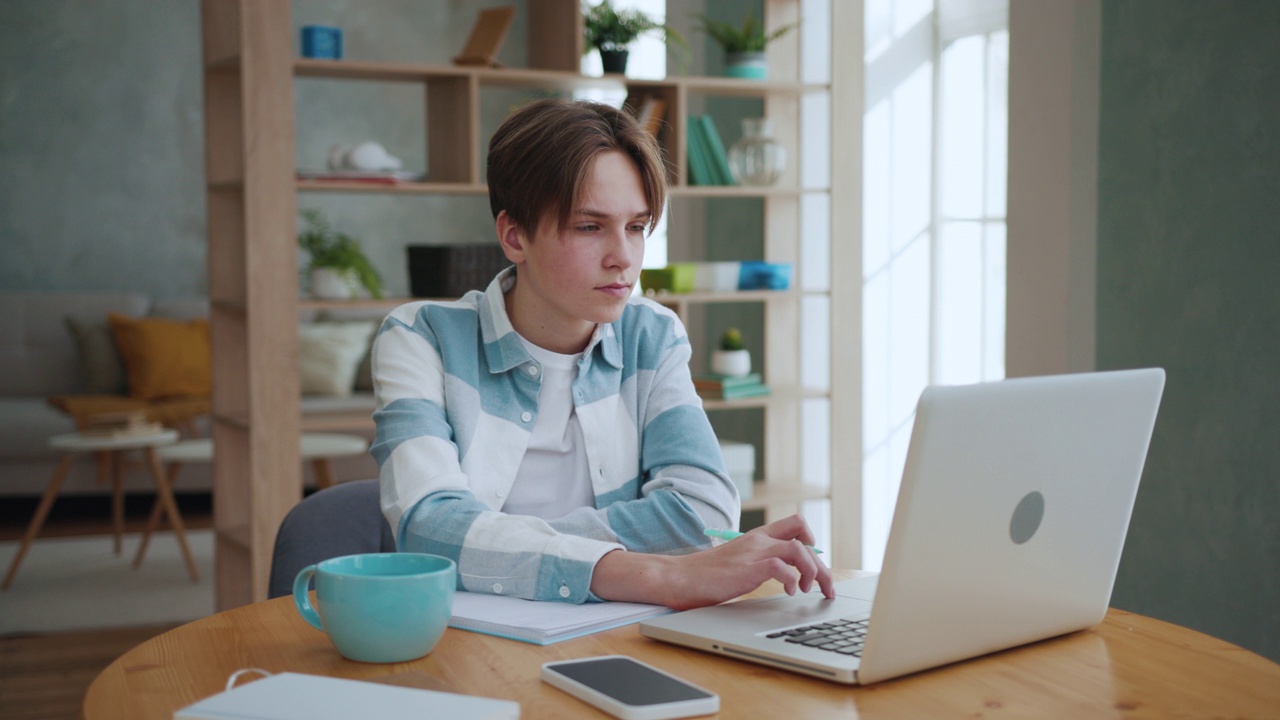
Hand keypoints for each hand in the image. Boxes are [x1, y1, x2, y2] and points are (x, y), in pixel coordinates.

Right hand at [591, 514, 835, 609]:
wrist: (678, 578)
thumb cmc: (705, 576)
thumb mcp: (738, 563)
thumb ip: (757, 562)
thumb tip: (781, 574)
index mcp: (756, 537)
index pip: (795, 524)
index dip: (812, 541)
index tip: (815, 565)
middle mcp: (758, 540)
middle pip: (805, 537)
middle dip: (823, 566)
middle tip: (826, 588)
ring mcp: (754, 552)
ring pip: (800, 550)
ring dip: (813, 572)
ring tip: (808, 590)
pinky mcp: (749, 567)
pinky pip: (783, 567)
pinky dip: (794, 581)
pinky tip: (790, 592)